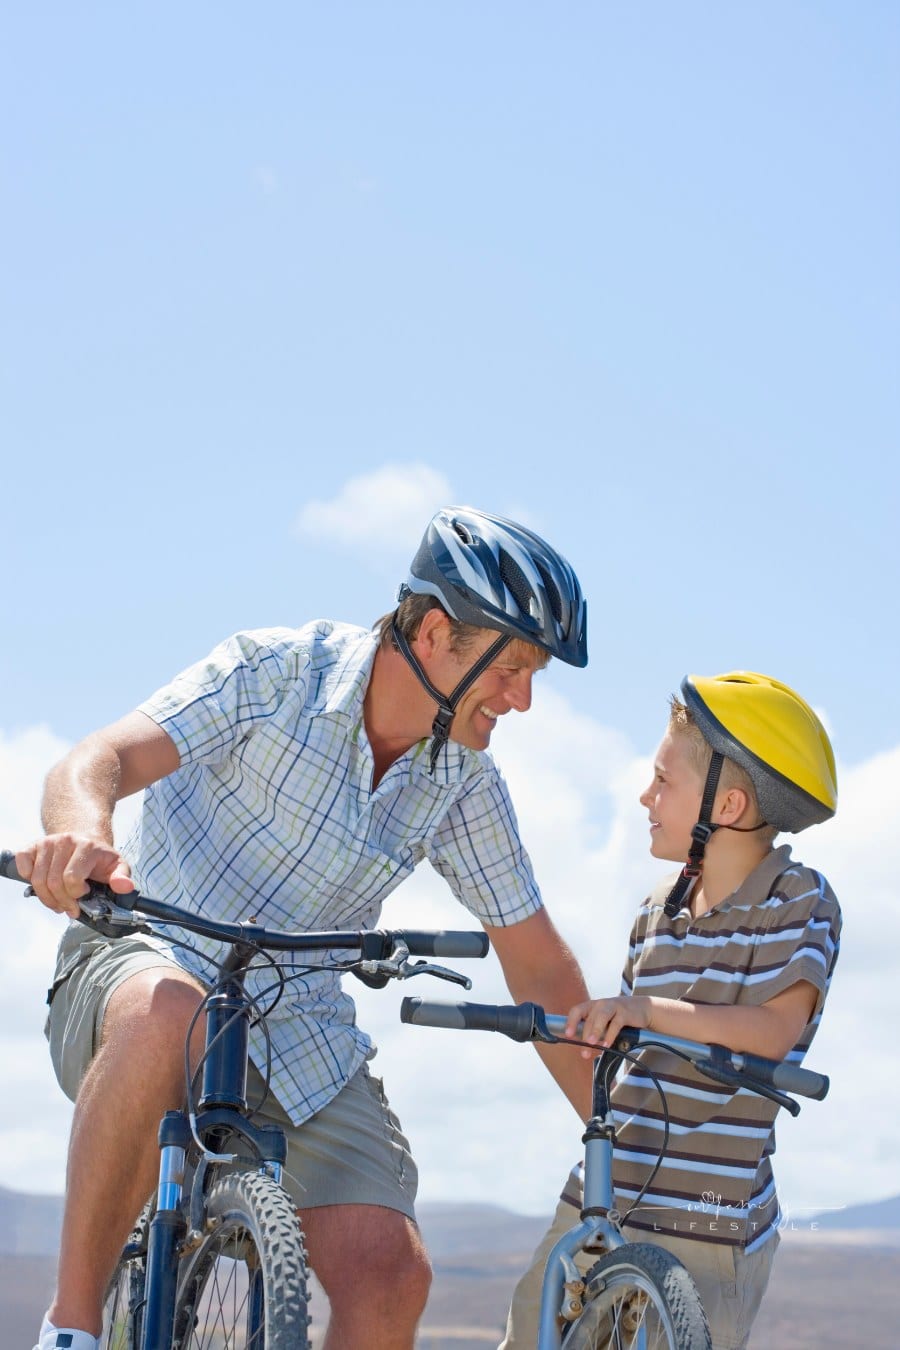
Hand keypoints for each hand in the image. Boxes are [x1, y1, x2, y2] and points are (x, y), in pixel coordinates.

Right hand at [16, 834, 132, 918]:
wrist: (85, 839)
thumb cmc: (99, 858)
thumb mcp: (117, 866)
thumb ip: (122, 877)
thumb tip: (125, 887)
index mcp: (87, 846)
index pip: (72, 878)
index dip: (76, 894)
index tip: (84, 896)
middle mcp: (65, 841)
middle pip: (53, 882)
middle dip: (62, 902)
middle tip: (70, 908)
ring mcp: (47, 842)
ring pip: (38, 880)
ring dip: (47, 898)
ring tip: (58, 902)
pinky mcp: (33, 846)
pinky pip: (22, 866)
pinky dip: (29, 880)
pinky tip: (43, 885)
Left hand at [564, 995, 652, 1057]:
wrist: (643, 1009)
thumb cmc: (619, 1017)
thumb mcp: (605, 1022)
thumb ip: (594, 1031)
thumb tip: (582, 1047)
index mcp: (592, 1006)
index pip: (577, 1011)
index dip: (571, 1022)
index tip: (568, 1035)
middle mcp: (600, 1004)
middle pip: (589, 1018)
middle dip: (585, 1035)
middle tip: (583, 1051)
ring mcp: (613, 1006)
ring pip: (601, 1017)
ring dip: (595, 1030)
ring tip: (591, 1043)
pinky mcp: (625, 1012)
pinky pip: (616, 1023)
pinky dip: (610, 1034)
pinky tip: (607, 1044)